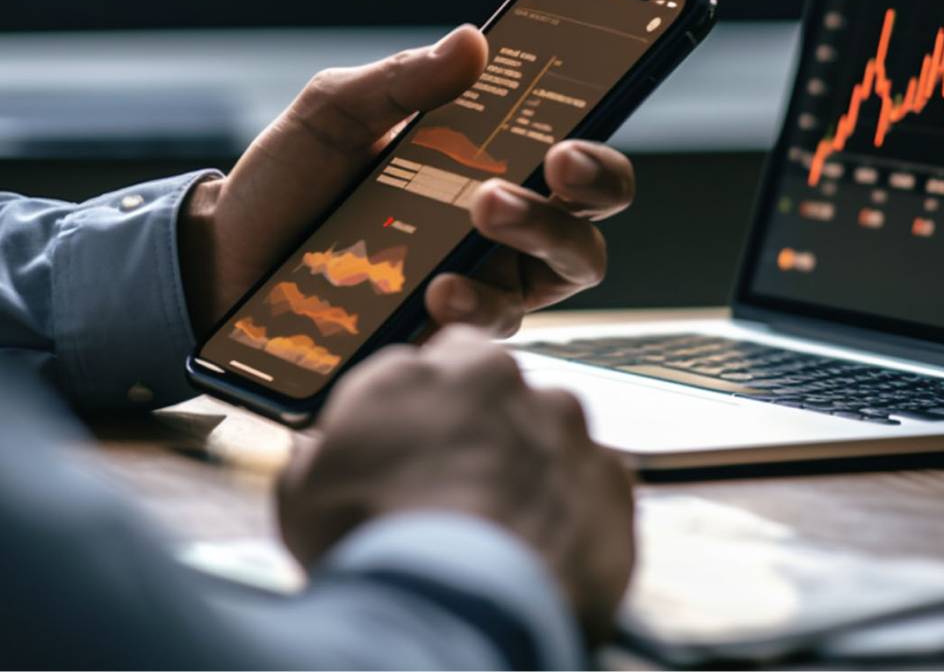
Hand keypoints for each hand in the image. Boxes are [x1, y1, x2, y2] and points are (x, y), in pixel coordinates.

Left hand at [179, 26, 634, 336]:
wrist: (227, 254)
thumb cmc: (292, 178)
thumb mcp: (336, 111)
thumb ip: (402, 80)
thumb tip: (472, 41)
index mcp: (486, 167)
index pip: (572, 157)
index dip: (597, 147)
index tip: (579, 127)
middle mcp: (498, 229)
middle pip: (585, 221)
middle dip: (588, 190)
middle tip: (554, 165)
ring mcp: (477, 281)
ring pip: (558, 277)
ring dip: (535, 241)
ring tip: (479, 219)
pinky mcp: (440, 328)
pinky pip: (488, 329)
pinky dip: (473, 310)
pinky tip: (435, 294)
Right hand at [276, 326, 634, 642]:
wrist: (453, 613)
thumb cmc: (369, 544)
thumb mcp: (308, 485)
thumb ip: (326, 447)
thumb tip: (324, 448)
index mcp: (435, 366)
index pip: (443, 355)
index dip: (435, 397)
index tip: (428, 432)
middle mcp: (508, 379)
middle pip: (501, 391)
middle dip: (486, 426)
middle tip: (462, 485)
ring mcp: (567, 427)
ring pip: (550, 435)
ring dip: (531, 467)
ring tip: (502, 529)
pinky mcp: (610, 482)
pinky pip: (591, 487)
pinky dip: (571, 511)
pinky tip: (540, 551)